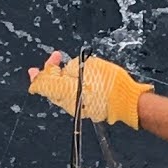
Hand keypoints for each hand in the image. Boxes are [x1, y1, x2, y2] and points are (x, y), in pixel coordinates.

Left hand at [27, 51, 152, 127]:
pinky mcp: (88, 109)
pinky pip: (75, 97)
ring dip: (63, 79)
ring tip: (69, 66)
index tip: (47, 61)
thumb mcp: (83, 67)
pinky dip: (73, 86)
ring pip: (63, 93)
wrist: (127, 100)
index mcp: (63, 93)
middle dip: (51, 73)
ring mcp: (78, 108)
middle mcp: (67, 104)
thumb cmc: (107, 83)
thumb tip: (62, 72)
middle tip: (55, 59)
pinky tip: (79, 78)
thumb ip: (67, 69)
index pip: (42, 85)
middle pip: (52, 88)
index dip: (40, 72)